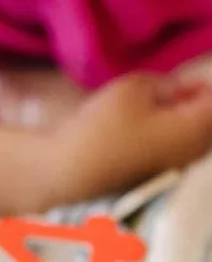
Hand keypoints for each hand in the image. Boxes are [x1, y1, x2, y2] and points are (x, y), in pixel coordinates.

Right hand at [0, 72, 211, 214]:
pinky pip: (175, 154)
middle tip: (175, 92)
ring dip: (182, 124)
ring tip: (157, 112)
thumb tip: (177, 90)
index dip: (202, 85)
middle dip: (197, 107)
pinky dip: (169, 140)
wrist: (64, 176)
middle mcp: (192, 156)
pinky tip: (145, 134)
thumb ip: (165, 83)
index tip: (180, 78)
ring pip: (194, 141)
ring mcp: (173, 173)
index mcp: (195, 130)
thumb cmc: (99, 130)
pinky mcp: (152, 183)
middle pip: (208, 125)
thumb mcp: (133, 88)